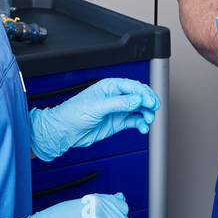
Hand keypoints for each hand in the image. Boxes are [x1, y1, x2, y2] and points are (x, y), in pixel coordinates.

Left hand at [29, 78, 158, 161]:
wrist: (64, 131)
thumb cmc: (73, 113)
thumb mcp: (97, 106)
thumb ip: (119, 103)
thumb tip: (137, 100)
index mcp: (109, 86)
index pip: (132, 86)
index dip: (143, 93)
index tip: (149, 102)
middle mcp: (115, 97)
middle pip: (139, 96)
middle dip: (148, 102)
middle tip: (153, 110)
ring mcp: (117, 110)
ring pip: (139, 109)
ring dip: (146, 114)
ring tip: (148, 120)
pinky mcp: (117, 122)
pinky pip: (134, 121)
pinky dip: (141, 124)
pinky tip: (143, 128)